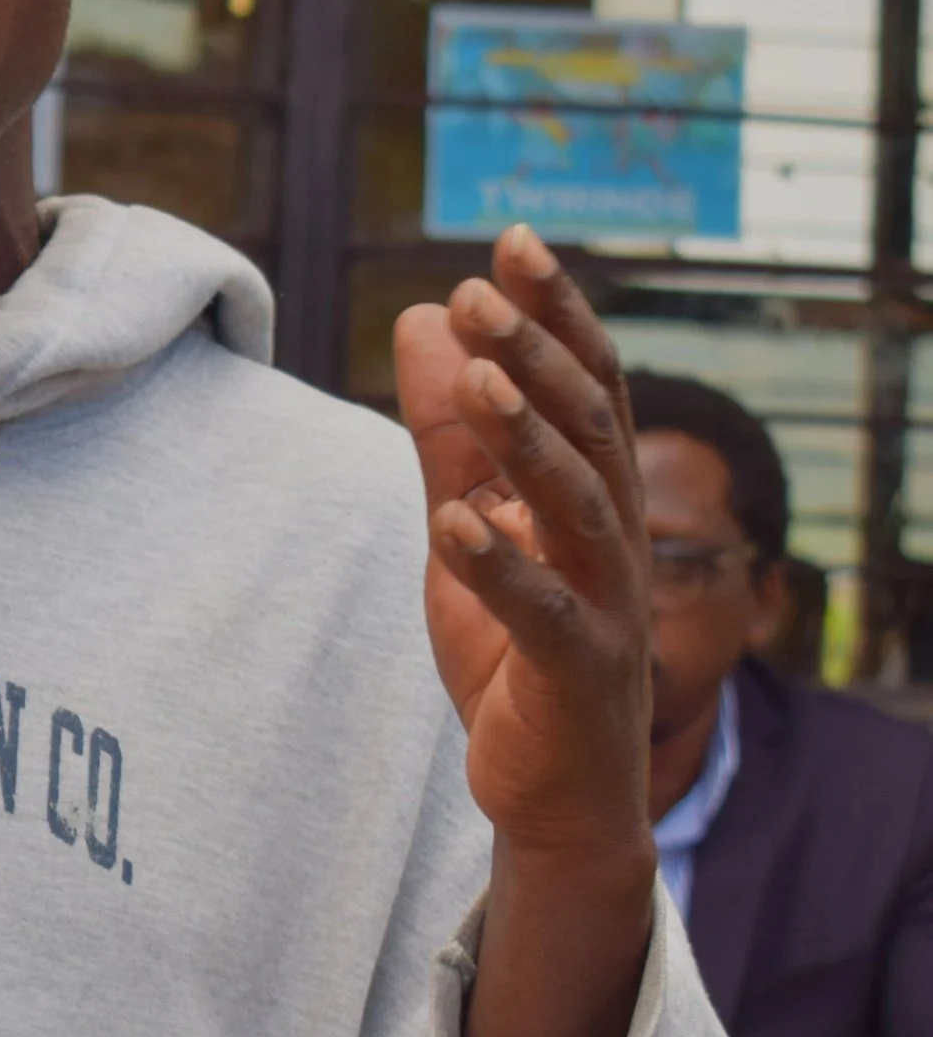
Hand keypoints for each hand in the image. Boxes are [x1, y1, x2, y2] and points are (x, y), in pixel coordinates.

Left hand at [395, 225, 656, 1036]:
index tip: (510, 243)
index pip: (588, 387)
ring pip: (584, 510)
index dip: (557, 315)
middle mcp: (615, 545)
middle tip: (482, 291)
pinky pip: (545, 617)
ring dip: (530, 440)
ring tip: (479, 379)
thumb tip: (421, 318)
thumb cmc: (512, 652)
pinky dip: (501, 567)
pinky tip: (455, 522)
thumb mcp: (466, 527)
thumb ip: (445, 434)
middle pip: (592, 430)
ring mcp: (606, 612)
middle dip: (539, 356)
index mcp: (591, 500)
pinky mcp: (576, 681)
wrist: (547, 794)